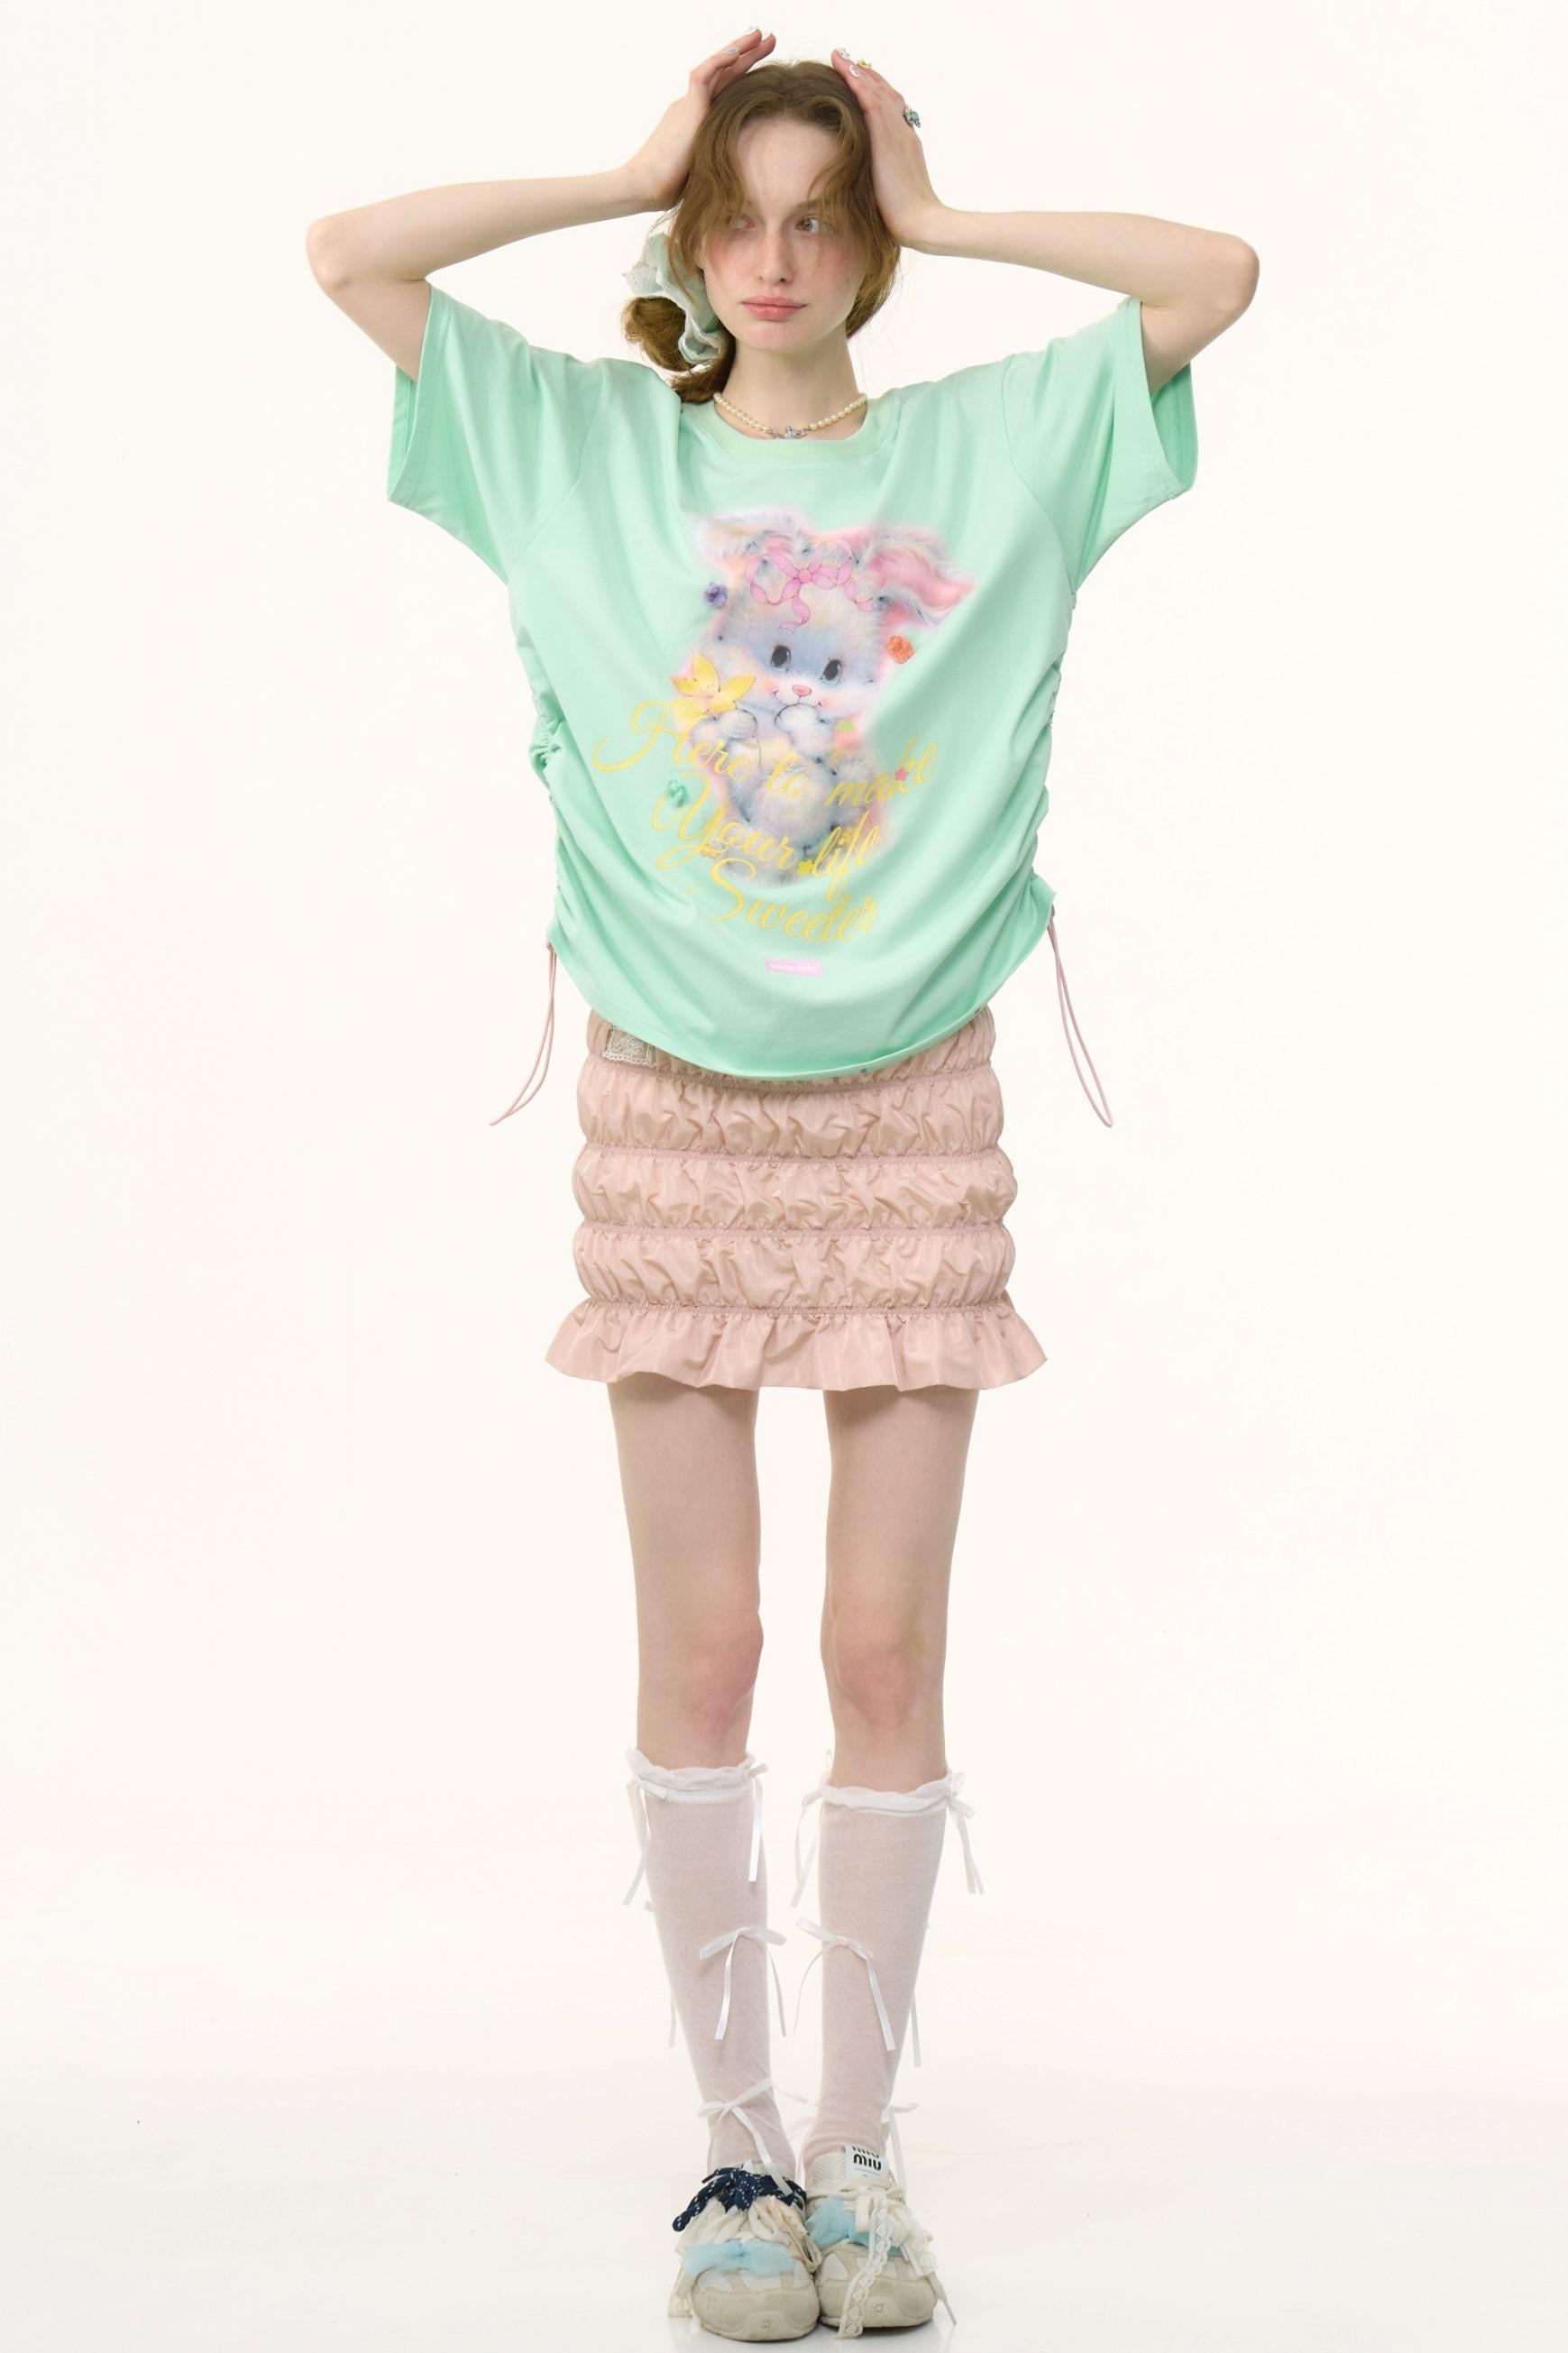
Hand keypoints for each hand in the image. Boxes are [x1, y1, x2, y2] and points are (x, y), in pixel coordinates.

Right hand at [623, 28, 776, 211]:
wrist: (644, 187)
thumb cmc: (670, 191)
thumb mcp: (705, 175)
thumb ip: (721, 168)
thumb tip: (745, 189)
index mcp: (697, 123)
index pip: (724, 94)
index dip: (744, 79)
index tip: (767, 73)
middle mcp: (692, 107)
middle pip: (724, 75)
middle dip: (747, 56)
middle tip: (770, 40)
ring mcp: (688, 104)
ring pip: (716, 67)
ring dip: (740, 49)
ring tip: (762, 35)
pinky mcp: (686, 107)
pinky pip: (704, 73)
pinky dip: (721, 60)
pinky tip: (739, 50)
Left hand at [830, 48, 944, 248]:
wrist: (923, 223)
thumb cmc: (907, 219)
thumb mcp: (892, 194)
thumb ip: (881, 182)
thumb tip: (866, 188)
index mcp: (907, 145)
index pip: (892, 109)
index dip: (876, 91)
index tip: (861, 79)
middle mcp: (904, 133)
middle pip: (886, 93)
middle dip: (867, 75)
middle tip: (847, 59)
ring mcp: (898, 134)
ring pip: (878, 92)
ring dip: (858, 72)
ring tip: (840, 57)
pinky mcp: (888, 139)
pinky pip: (872, 102)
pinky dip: (858, 83)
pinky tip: (845, 70)